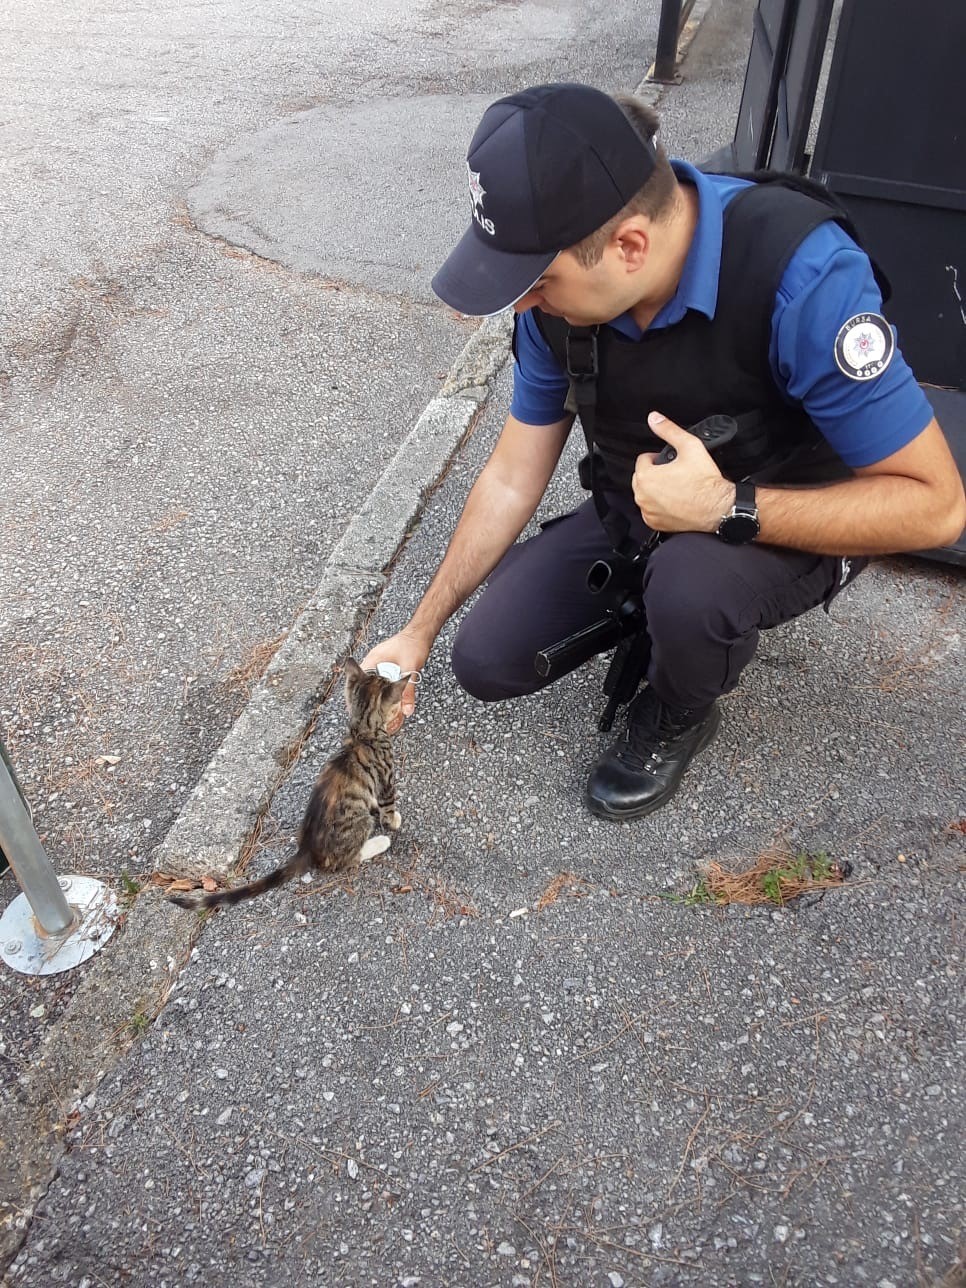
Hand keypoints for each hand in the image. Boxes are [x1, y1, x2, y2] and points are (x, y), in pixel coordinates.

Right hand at [360, 628, 430, 732]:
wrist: (421, 632)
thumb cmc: (414, 645)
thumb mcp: (411, 670)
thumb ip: (408, 691)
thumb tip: (407, 711)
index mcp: (373, 659)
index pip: (357, 679)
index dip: (355, 694)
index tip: (354, 708)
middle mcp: (373, 660)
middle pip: (362, 682)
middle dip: (362, 697)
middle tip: (362, 712)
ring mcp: (379, 661)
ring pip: (370, 680)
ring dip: (371, 693)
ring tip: (371, 708)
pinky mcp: (386, 663)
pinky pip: (379, 678)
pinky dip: (380, 688)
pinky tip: (384, 697)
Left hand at [632, 412, 734, 533]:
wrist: (718, 508)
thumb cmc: (705, 481)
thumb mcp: (690, 446)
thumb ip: (669, 430)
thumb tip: (654, 418)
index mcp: (646, 477)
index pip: (643, 460)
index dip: (657, 458)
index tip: (670, 462)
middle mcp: (642, 496)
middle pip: (642, 477)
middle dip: (655, 473)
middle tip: (674, 474)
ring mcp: (648, 512)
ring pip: (645, 494)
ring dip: (656, 489)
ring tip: (676, 487)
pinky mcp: (654, 524)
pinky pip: (650, 510)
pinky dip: (658, 506)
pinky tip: (675, 501)